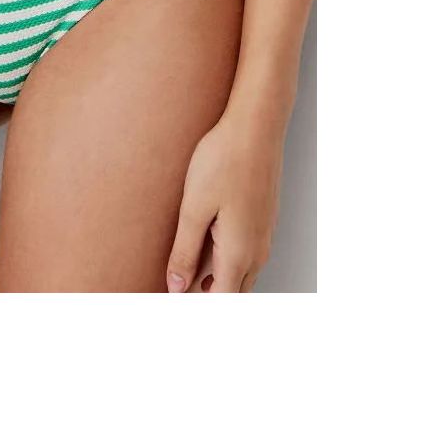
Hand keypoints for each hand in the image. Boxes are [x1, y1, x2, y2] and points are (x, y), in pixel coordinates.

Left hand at [166, 111, 283, 292]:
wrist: (256, 127)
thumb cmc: (224, 161)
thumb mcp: (193, 209)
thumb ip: (185, 252)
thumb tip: (177, 286)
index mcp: (239, 254)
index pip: (219, 302)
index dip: (194, 307)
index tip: (171, 301)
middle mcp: (257, 251)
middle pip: (231, 292)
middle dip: (204, 296)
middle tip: (172, 286)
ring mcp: (263, 236)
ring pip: (239, 274)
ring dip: (213, 278)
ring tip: (181, 268)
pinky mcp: (262, 221)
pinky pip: (244, 255)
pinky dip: (223, 261)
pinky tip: (201, 243)